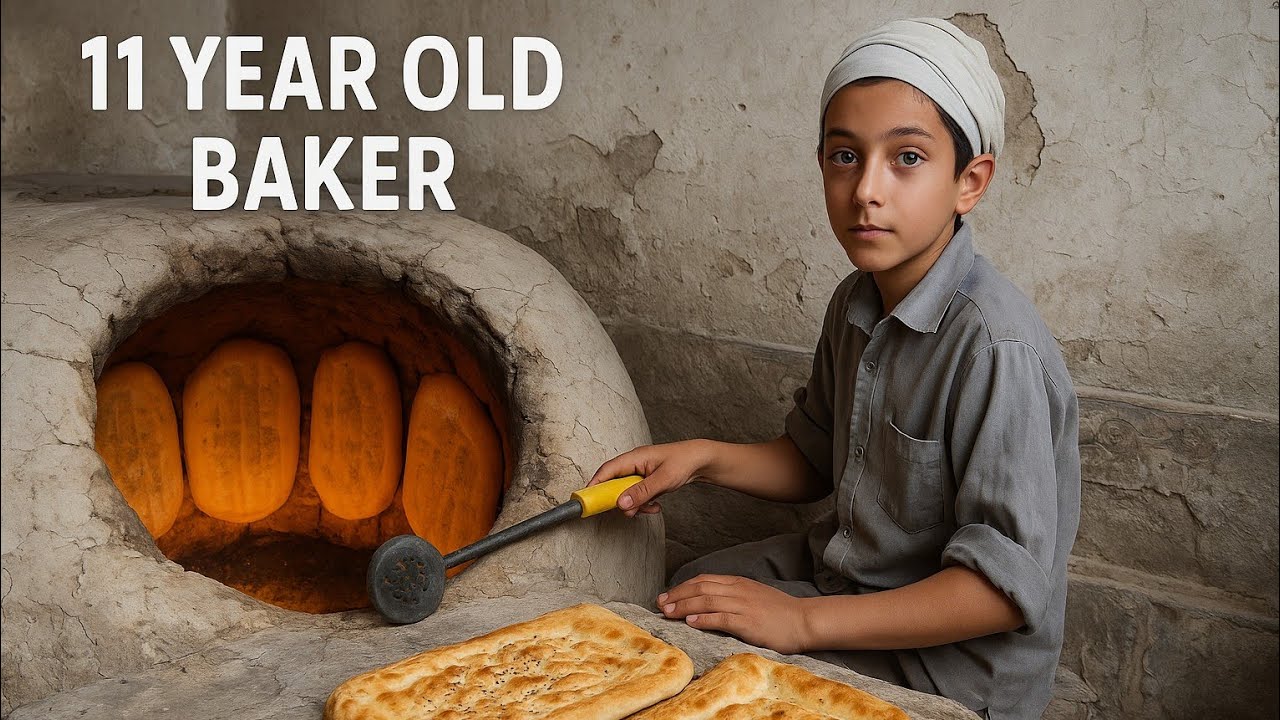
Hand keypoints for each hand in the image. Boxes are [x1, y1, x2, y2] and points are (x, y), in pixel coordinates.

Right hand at [588, 440, 710, 517]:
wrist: (701, 461)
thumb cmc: (684, 461)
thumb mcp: (662, 480)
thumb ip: (641, 492)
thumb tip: (621, 503)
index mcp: (635, 457)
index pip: (608, 470)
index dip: (596, 484)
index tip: (589, 499)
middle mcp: (634, 464)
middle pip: (615, 484)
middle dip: (621, 500)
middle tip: (629, 511)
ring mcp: (640, 472)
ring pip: (627, 493)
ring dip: (636, 504)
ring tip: (650, 507)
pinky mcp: (646, 481)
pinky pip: (638, 495)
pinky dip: (644, 503)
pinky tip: (655, 505)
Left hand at [657, 574, 810, 654]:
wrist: (804, 621)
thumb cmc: (780, 613)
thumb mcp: (754, 597)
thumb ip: (732, 597)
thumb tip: (707, 605)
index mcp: (738, 583)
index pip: (704, 580)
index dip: (682, 587)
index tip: (666, 595)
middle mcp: (738, 590)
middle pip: (700, 587)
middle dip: (677, 595)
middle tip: (660, 604)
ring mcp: (743, 605)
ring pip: (706, 600)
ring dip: (683, 606)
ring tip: (667, 612)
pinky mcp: (748, 622)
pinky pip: (721, 618)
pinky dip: (704, 619)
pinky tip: (690, 622)